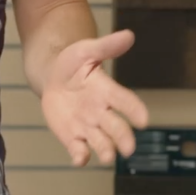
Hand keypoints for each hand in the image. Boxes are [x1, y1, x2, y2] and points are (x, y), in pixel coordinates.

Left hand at [40, 29, 148, 166]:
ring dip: (105, 150)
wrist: (52, 77)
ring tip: (107, 156)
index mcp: (107, 91)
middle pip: (116, 127)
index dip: (134, 110)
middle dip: (123, 138)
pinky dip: (80, 157)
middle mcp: (102, 112)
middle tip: (128, 149)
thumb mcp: (86, 50)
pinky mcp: (73, 137)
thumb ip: (106, 46)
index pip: (125, 101)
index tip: (143, 119)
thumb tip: (128, 35)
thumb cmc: (73, 63)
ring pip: (101, 143)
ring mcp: (88, 126)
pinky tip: (79, 159)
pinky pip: (79, 150)